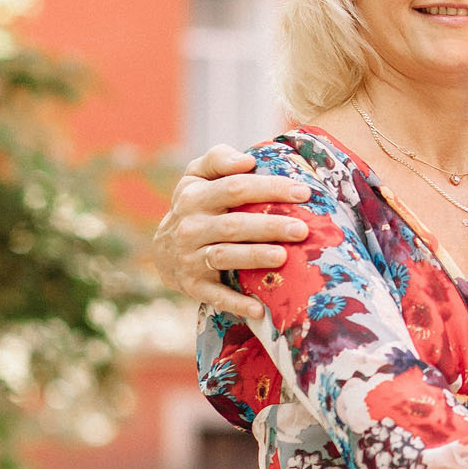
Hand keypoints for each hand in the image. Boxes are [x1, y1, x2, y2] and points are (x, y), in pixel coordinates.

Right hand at [148, 145, 310, 318]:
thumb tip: (247, 160)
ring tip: (283, 257)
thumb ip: (218, 159)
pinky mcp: (194, 286)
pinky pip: (216, 296)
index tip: (304, 192)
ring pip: (224, 256)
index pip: (235, 188)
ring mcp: (190, 258)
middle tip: (302, 229)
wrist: (163, 250)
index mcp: (196, 197)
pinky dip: (236, 304)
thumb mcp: (196, 176)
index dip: (270, 188)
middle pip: (233, 225)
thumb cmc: (195, 205)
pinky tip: (260, 309)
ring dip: (254, 257)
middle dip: (269, 226)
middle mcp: (191, 227)